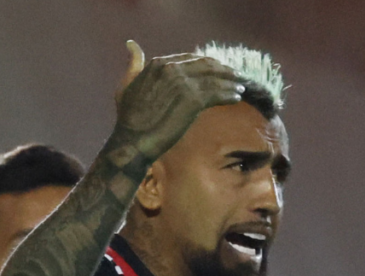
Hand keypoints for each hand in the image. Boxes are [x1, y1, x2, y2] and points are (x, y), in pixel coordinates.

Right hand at [112, 41, 244, 162]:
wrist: (133, 141)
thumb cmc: (128, 118)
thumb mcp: (126, 85)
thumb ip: (134, 64)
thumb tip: (131, 44)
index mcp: (158, 63)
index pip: (190, 58)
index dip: (207, 64)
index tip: (218, 70)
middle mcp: (172, 68)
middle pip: (206, 65)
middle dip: (223, 71)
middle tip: (235, 77)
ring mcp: (184, 83)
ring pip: (215, 79)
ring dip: (230, 83)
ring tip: (239, 88)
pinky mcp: (194, 100)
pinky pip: (218, 93)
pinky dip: (229, 95)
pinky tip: (235, 98)